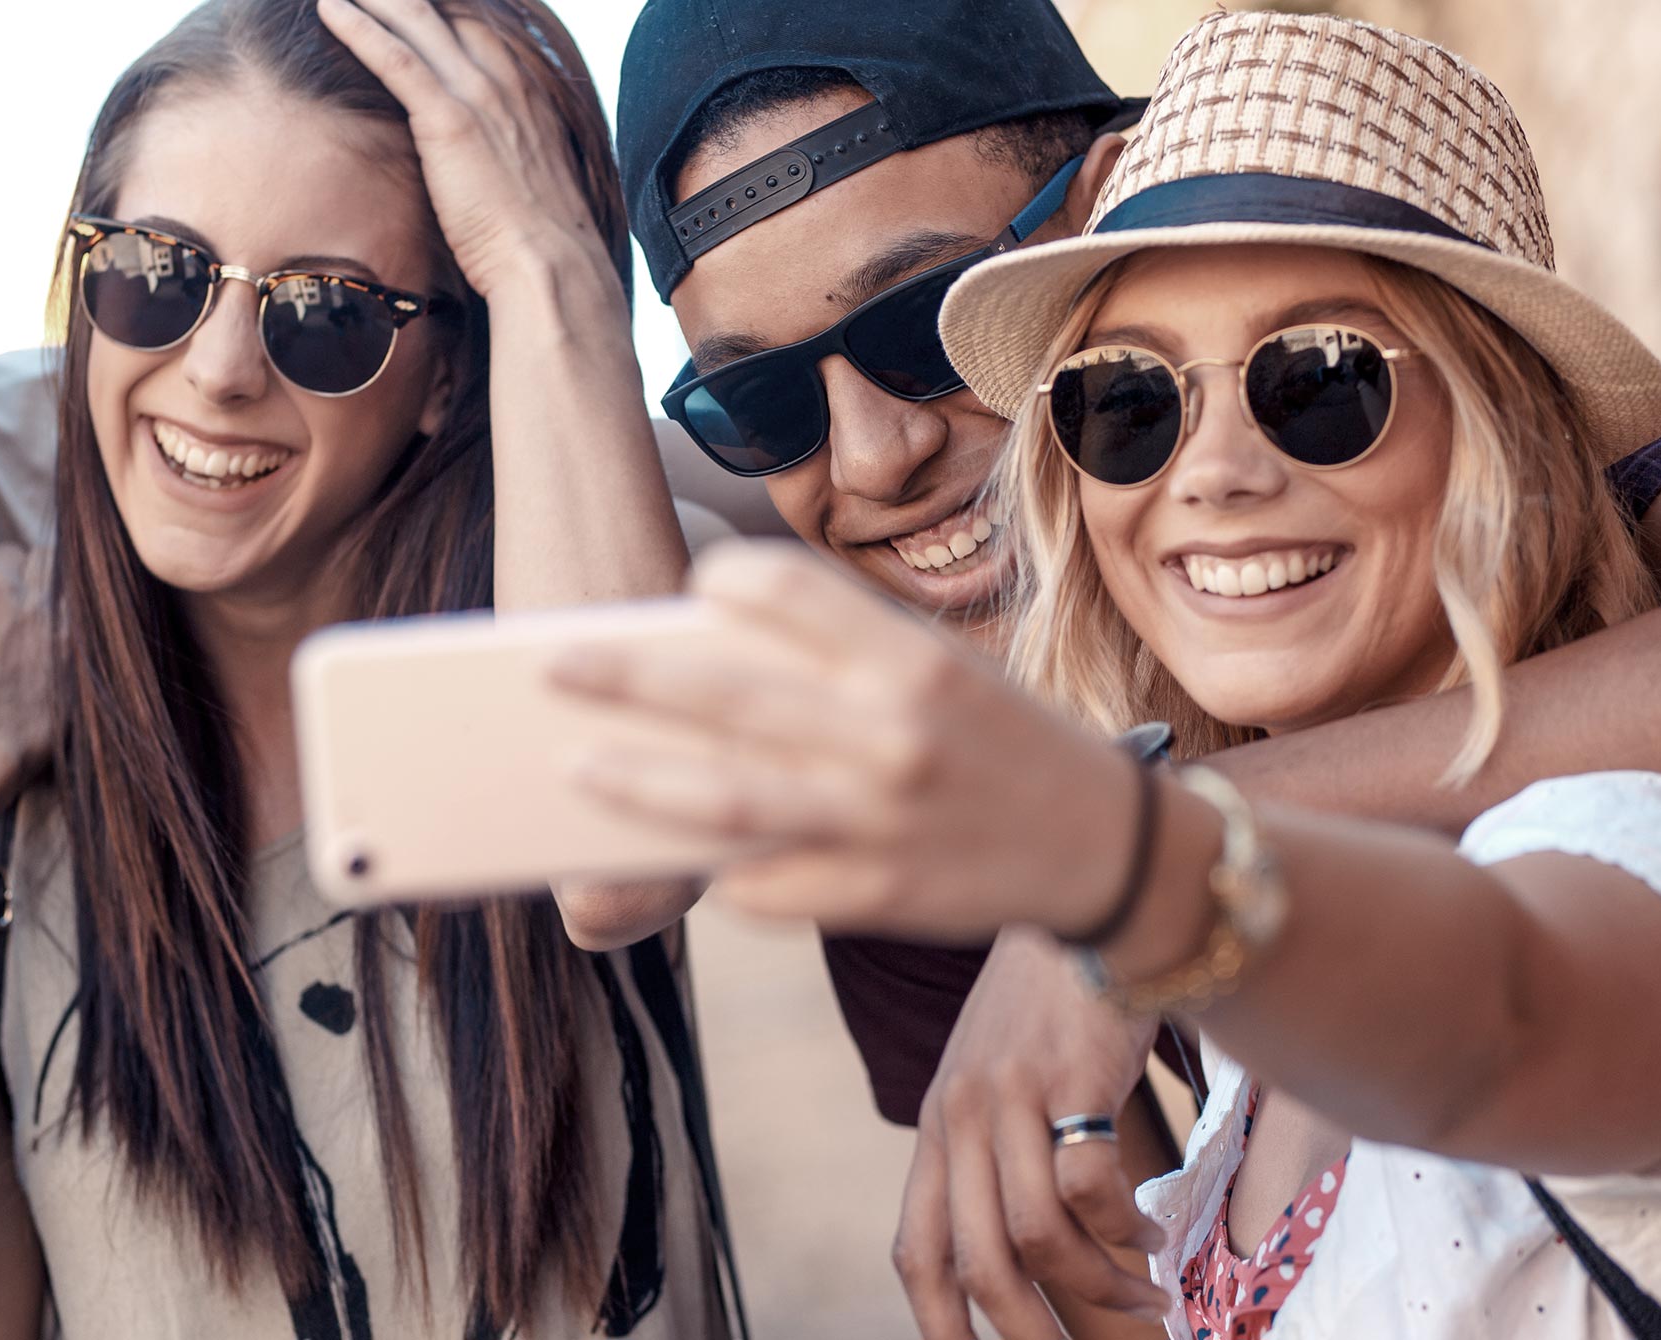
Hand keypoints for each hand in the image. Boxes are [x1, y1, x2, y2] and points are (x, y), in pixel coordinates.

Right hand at [0, 546, 52, 789]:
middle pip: (13, 560)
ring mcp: (38, 611)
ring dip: (46, 588)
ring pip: (52, 571)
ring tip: (41, 619)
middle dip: (12, 580)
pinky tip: (63, 646)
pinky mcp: (70, 645)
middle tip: (11, 615)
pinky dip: (72, 625)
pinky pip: (81, 613)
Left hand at [317, 0, 621, 303]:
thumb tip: (483, 165)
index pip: (475, 27)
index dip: (439, 12)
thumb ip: (507, 154)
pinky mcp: (448, 120)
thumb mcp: (530, 181)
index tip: (406, 9)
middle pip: (447, 11)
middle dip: (405, 1)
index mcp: (528, 91)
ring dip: (376, 0)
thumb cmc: (539, 240)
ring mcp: (479, 94)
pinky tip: (329, 9)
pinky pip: (395, 58)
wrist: (552, 264)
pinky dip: (358, 28)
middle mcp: (506, 79)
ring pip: (417, 20)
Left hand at [554, 540, 1138, 942]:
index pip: (795, 593)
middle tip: (553, 665)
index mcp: (914, 661)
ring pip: (732, 801)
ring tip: (573, 765)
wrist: (1107, 846)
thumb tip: (705, 650)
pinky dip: (716, 869)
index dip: (728, 580)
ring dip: (640, 783)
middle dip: (631, 679)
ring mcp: (884, 822)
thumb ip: (843, 659)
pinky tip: (666, 854)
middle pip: (734, 697)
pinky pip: (769, 885)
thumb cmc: (1001, 741)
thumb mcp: (944, 671)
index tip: (683, 584)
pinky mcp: (878, 894)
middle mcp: (896, 735)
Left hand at [894, 930, 1167, 1339]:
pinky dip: (1124, 1226)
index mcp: (937, 1127)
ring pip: (1034, 1237)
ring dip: (1098, 1287)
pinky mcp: (1067, 1078)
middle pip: (974, 1264)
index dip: (939, 1327)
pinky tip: (1152, 1228)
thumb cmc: (1049, 998)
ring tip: (1145, 1297)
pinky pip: (1089, 1186)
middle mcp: (959, 1117)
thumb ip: (993, 1146)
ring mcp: (1009, 1096)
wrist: (1082, 888)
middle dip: (1029, 1335)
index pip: (916, 1250)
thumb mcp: (995, 1071)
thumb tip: (1027, 1239)